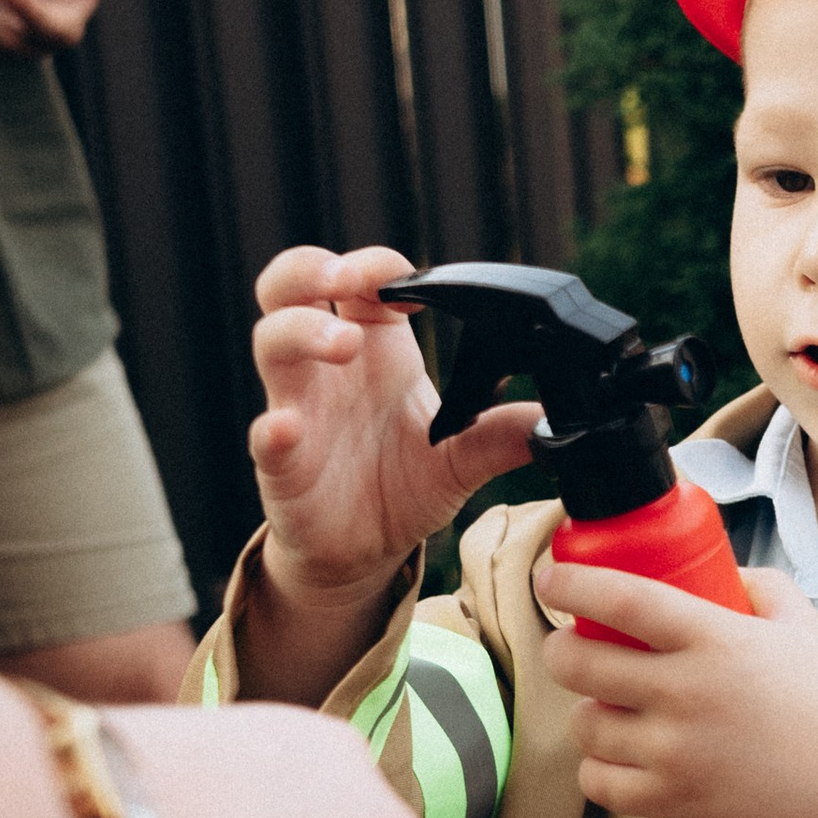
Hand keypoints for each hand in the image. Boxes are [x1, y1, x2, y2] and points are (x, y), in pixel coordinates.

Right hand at [248, 244, 541, 613]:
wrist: (364, 550)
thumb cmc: (402, 485)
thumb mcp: (463, 459)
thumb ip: (502, 435)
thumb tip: (553, 422)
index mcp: (375, 347)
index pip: (363, 281)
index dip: (377, 266)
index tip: (406, 280)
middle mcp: (328, 366)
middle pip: (292, 286)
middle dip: (312, 268)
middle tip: (345, 279)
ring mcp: (297, 406)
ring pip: (272, 341)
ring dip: (303, 331)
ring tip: (343, 344)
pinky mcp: (280, 461)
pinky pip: (264, 434)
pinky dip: (273, 428)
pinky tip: (288, 427)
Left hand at [537, 556, 817, 817]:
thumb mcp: (802, 622)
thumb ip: (755, 584)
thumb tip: (711, 569)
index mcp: (717, 639)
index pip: (621, 598)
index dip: (570, 583)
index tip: (549, 576)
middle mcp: (688, 692)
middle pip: (577, 662)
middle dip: (561, 649)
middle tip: (571, 646)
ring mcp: (676, 752)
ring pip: (584, 723)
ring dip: (587, 710)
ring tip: (610, 705)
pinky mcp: (673, 801)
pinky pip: (597, 782)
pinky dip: (599, 768)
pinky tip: (620, 754)